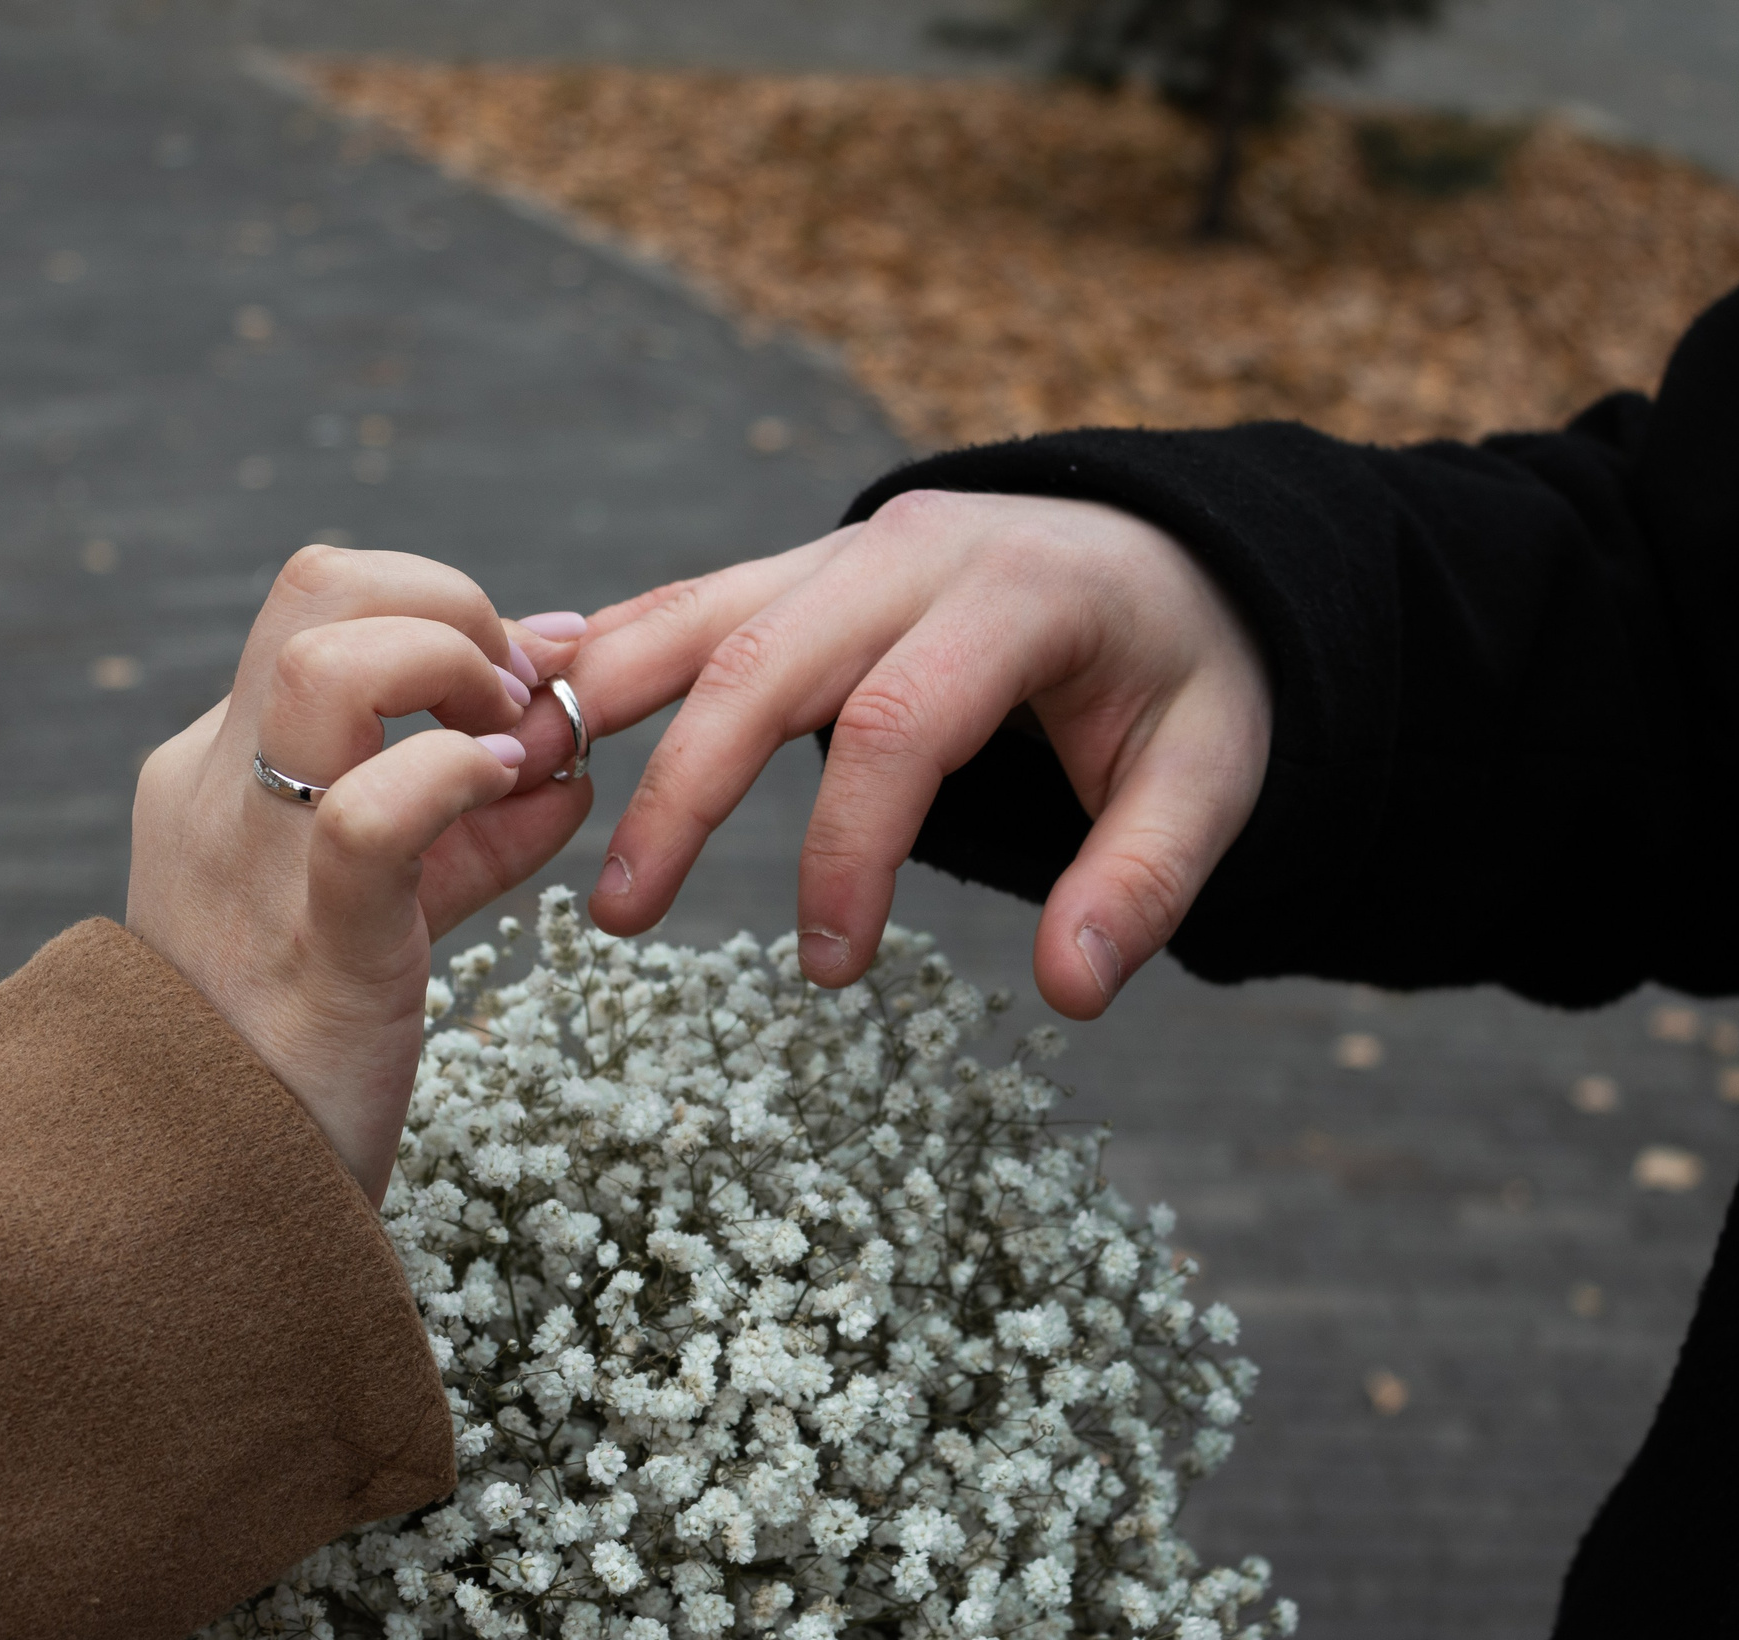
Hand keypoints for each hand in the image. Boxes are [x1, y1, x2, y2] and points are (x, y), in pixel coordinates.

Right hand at [125, 546, 592, 1202]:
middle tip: (521, 693)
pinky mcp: (313, 946)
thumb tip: (560, 750)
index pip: (324, 615)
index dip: (441, 612)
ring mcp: (247, 860)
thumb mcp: (381, 910)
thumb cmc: (302, 1059)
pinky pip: (371, 813)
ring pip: (323, 656)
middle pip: (316, 587)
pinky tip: (511, 795)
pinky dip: (459, 775)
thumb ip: (464, 825)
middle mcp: (212, 791)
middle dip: (449, 602)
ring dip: (454, 661)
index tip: (523, 678)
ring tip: (510, 741)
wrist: (212, 1209)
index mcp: (215, 776)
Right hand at [561, 490, 1270, 1019]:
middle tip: (623, 919)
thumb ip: (1143, 877)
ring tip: (528, 798)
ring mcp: (844, 548)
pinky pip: (690, 602)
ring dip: (605, 708)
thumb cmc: (1180, 675)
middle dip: (683, 793)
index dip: (849, 849)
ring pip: (700, 616)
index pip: (898, 724)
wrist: (1166, 548)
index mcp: (1017, 597)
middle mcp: (912, 551)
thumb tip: (1072, 992)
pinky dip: (610, 656)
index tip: (831, 968)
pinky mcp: (804, 565)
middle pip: (763, 662)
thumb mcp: (1209, 774)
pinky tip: (540, 717)